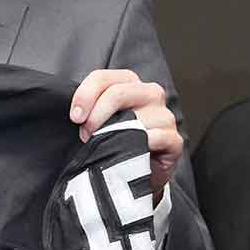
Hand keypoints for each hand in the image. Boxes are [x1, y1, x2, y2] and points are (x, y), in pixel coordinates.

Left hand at [70, 69, 181, 200]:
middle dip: (96, 115)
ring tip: (104, 147)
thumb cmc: (118, 141)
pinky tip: (132, 151)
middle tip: (85, 134)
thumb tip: (76, 114)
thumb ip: (91, 109)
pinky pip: (158, 137)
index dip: (85, 95)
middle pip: (117, 93)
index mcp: (130, 84)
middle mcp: (150, 94)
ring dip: (114, 134)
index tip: (75, 117)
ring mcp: (164, 116)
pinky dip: (142, 143)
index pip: (103, 78)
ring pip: (136, 116)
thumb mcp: (102, 121)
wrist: (139, 171)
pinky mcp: (174, 140)